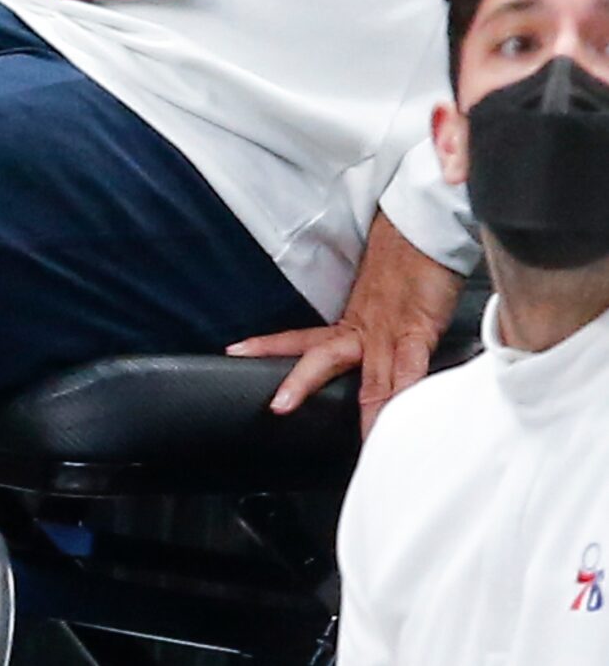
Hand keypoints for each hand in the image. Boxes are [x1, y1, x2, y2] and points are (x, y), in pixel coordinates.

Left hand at [229, 211, 462, 434]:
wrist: (422, 226)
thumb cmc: (407, 261)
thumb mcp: (383, 295)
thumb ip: (374, 323)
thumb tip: (368, 346)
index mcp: (352, 320)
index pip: (304, 339)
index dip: (272, 349)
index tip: (243, 360)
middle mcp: (364, 327)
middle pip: (322, 356)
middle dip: (300, 382)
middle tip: (276, 406)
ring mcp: (388, 330)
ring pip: (370, 374)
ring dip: (364, 409)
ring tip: (360, 439)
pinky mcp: (418, 329)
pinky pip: (410, 367)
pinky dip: (404, 393)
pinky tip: (398, 415)